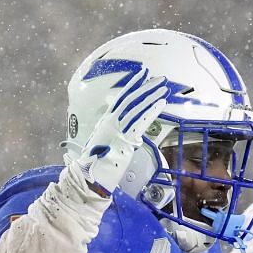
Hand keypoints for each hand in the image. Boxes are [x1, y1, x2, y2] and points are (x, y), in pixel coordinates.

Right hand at [73, 68, 175, 195]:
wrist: (88, 176)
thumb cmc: (95, 165)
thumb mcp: (103, 144)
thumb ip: (115, 136)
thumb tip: (128, 134)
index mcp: (106, 122)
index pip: (122, 99)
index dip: (133, 86)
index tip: (142, 76)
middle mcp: (111, 122)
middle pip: (131, 99)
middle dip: (146, 86)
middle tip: (159, 78)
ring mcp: (118, 129)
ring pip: (137, 107)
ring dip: (152, 96)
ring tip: (164, 87)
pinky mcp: (125, 139)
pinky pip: (141, 122)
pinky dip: (152, 111)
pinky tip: (161, 102)